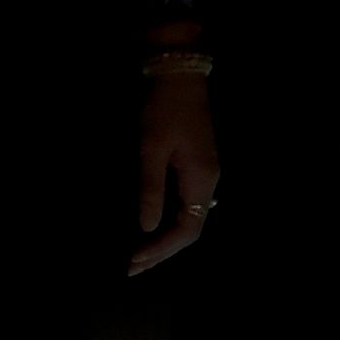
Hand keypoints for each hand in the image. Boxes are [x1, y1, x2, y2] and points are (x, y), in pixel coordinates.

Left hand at [127, 58, 219, 273]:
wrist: (178, 72)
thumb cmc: (163, 108)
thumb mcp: (151, 148)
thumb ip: (150, 189)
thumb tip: (146, 227)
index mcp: (200, 179)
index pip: (188, 230)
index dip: (162, 249)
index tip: (134, 260)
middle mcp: (208, 181)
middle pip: (191, 229)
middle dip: (162, 251)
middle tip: (131, 267)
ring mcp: (205, 173)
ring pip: (189, 218)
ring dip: (165, 239)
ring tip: (138, 256)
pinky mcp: (197, 165)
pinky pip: (186, 204)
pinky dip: (168, 222)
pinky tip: (151, 228)